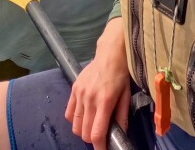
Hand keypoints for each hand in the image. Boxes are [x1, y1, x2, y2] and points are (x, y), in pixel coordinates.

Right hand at [65, 18, 129, 149]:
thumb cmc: (121, 75)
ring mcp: (79, 94)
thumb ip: (122, 117)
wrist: (110, 54)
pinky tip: (83, 116)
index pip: (96, 133)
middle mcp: (89, 99)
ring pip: (74, 125)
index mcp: (105, 102)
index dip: (99, 146)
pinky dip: (74, 120)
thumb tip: (120, 135)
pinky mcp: (74, 89)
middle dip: (92, 139)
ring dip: (82, 131)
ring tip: (91, 125)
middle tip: (100, 136)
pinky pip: (68, 113)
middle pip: (83, 133)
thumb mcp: (126, 96)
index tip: (103, 149)